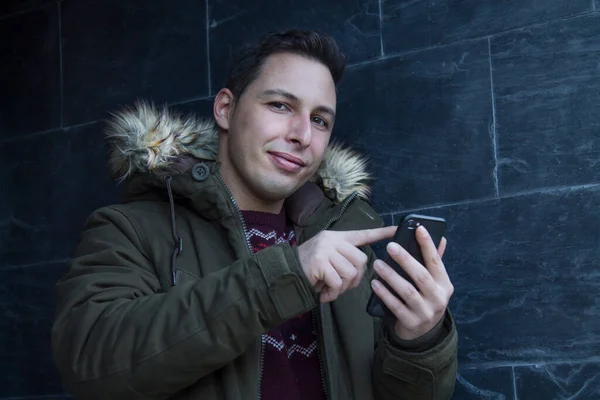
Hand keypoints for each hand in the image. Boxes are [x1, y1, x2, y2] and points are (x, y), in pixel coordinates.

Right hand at [298, 226, 395, 302]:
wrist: (286, 272)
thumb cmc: (310, 268)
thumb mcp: (328, 257)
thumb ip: (344, 258)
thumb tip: (361, 270)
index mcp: (338, 237)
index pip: (363, 234)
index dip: (380, 233)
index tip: (396, 229)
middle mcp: (333, 240)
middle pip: (361, 260)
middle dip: (355, 278)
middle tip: (342, 286)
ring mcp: (326, 250)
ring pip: (350, 273)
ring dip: (343, 288)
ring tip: (331, 290)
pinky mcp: (320, 262)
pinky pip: (338, 282)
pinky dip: (333, 293)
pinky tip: (324, 294)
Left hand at [371, 225, 453, 339]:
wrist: (423, 333)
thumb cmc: (426, 299)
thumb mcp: (435, 283)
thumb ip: (435, 262)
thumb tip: (442, 238)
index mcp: (445, 285)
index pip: (436, 262)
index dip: (428, 245)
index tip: (419, 229)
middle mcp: (438, 298)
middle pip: (421, 276)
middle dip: (405, 259)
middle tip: (390, 246)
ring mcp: (425, 312)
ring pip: (407, 291)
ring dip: (391, 276)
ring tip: (377, 264)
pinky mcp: (411, 322)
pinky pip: (396, 306)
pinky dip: (384, 294)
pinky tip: (375, 283)